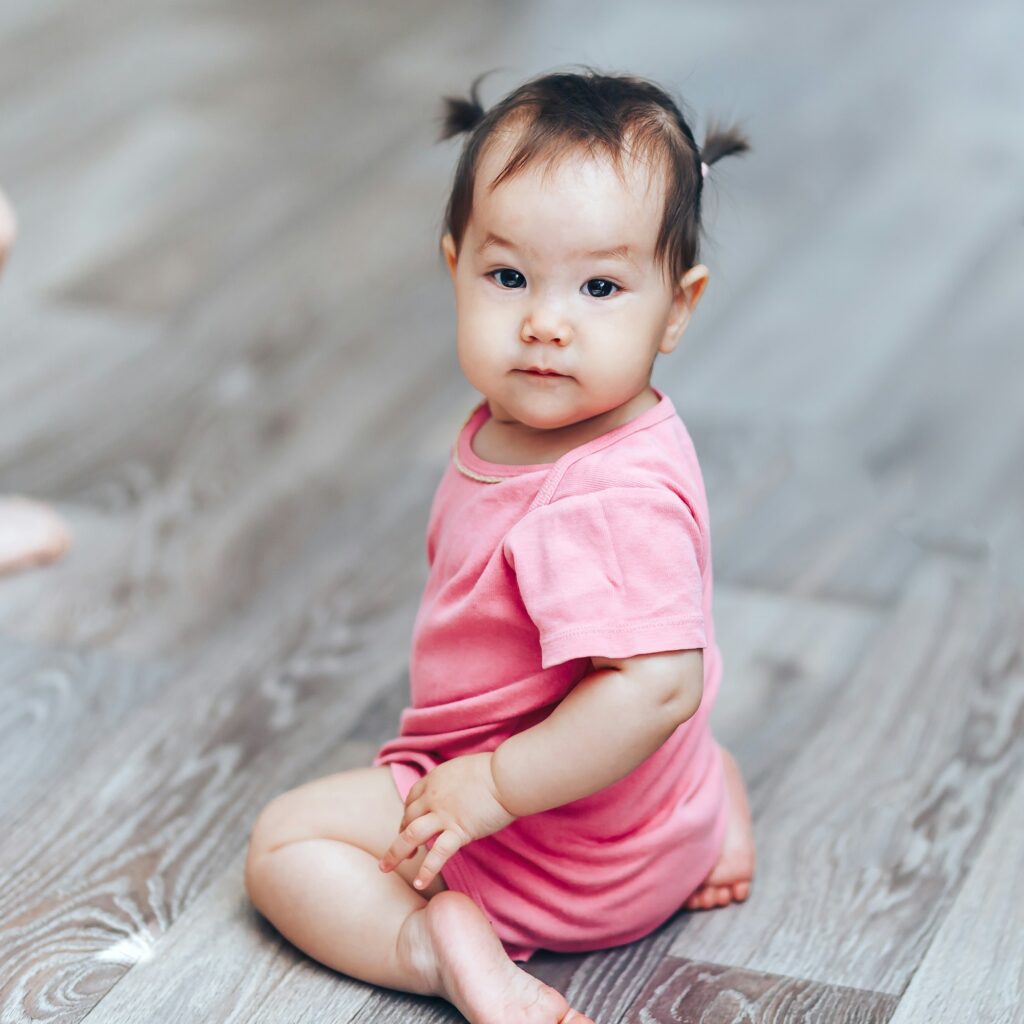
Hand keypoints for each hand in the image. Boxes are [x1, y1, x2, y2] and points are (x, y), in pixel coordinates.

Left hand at [378, 752, 517, 891]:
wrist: (507, 776)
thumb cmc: (494, 771)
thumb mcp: (464, 769)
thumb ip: (452, 783)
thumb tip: (454, 793)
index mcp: (434, 779)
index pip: (411, 799)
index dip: (406, 814)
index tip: (407, 826)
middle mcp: (433, 796)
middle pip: (407, 818)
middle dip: (398, 837)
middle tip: (395, 854)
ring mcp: (443, 814)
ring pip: (410, 835)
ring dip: (395, 853)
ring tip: (385, 868)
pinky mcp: (458, 830)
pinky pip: (437, 854)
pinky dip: (426, 870)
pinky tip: (420, 882)